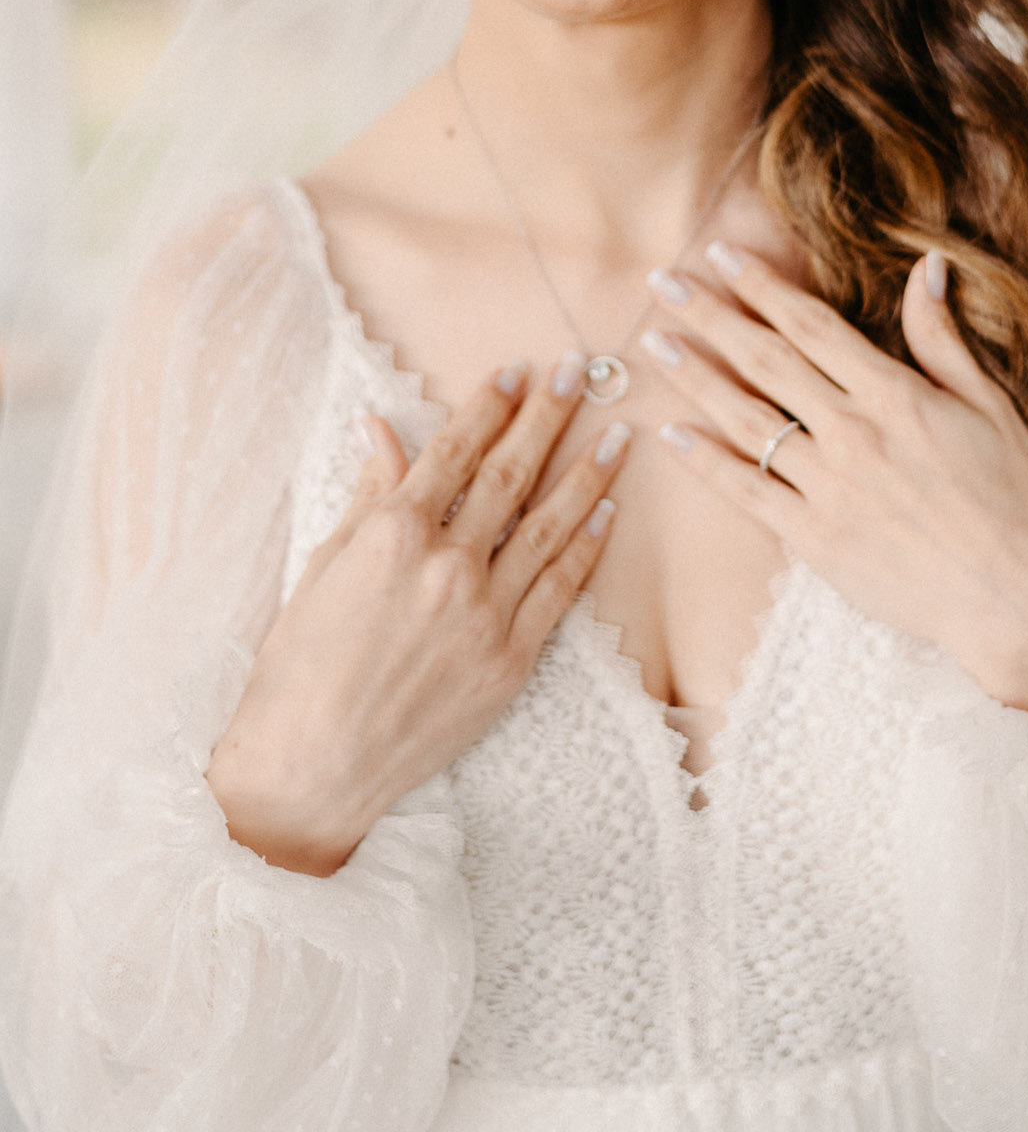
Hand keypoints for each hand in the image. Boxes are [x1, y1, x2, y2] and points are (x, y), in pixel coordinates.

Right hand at [206, 356, 625, 874]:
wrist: (311, 768)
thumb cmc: (299, 668)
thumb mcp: (324, 567)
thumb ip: (369, 497)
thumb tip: (384, 430)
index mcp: (392, 535)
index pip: (454, 449)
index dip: (489, 404)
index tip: (517, 368)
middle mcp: (446, 566)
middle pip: (509, 474)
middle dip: (547, 417)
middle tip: (578, 371)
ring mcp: (484, 615)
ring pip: (549, 526)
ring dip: (588, 472)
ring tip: (618, 432)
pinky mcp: (509, 662)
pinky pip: (559, 592)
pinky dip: (586, 548)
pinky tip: (607, 511)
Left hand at [643, 248, 1027, 711]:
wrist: (1019, 598)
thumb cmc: (1017, 501)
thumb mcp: (990, 407)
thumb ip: (942, 339)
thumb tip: (927, 267)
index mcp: (896, 396)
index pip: (812, 325)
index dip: (762, 285)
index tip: (721, 254)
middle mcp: (855, 434)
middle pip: (765, 361)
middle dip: (709, 316)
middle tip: (662, 281)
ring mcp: (830, 488)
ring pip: (745, 420)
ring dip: (694, 378)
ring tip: (652, 344)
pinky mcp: (815, 540)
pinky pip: (746, 493)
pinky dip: (704, 462)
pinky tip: (669, 433)